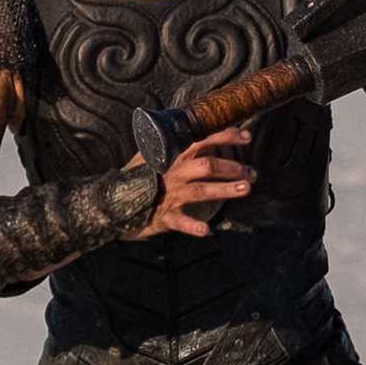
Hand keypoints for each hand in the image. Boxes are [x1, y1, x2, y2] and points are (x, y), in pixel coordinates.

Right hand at [126, 129, 253, 238]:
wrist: (113, 204)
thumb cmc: (138, 180)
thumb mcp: (152, 158)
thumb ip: (173, 147)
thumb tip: (198, 133)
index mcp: (171, 157)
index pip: (200, 140)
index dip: (224, 136)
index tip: (246, 136)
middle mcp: (173, 173)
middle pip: (206, 165)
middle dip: (232, 167)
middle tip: (252, 173)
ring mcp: (168, 195)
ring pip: (200, 190)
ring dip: (224, 189)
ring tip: (246, 189)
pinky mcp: (164, 217)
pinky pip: (181, 222)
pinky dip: (193, 227)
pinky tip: (207, 231)